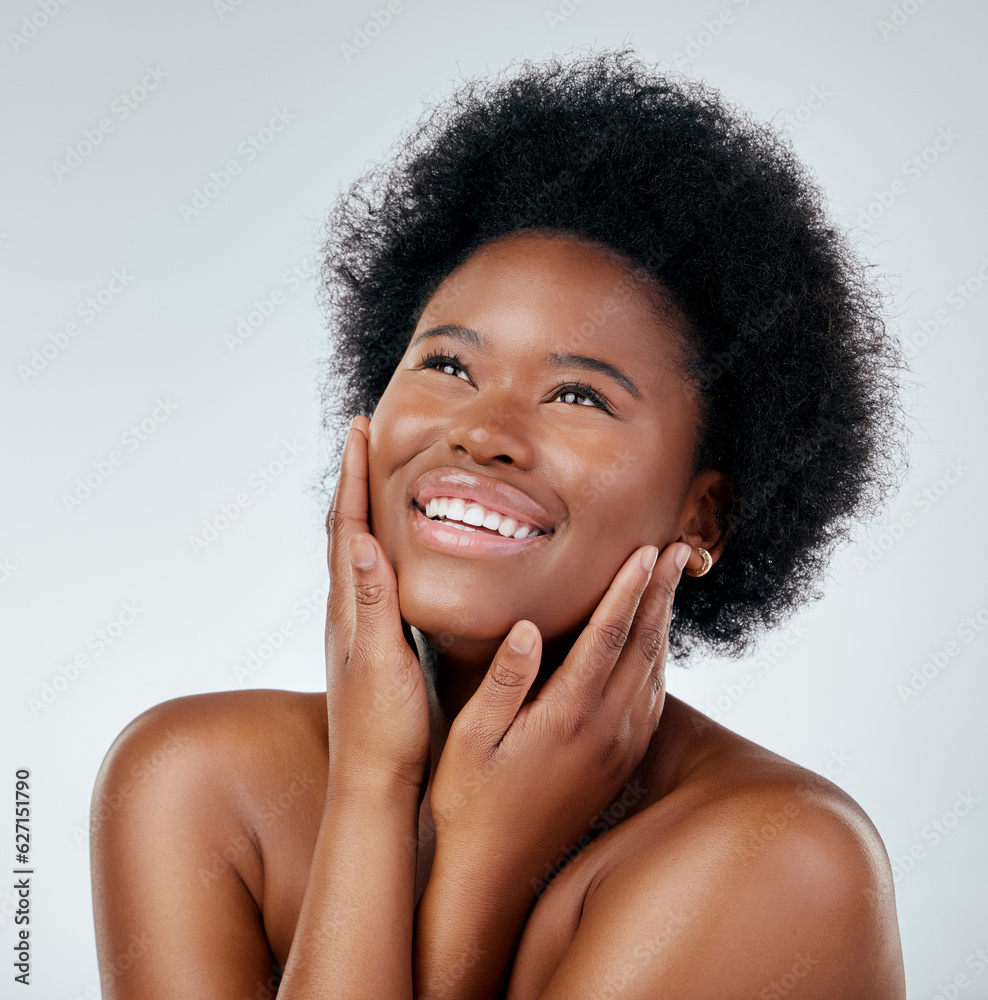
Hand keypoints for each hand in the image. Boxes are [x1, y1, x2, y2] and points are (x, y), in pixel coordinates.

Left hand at [324, 415, 430, 794]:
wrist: (375, 784)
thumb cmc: (384, 730)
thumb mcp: (382, 662)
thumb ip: (374, 604)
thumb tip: (360, 540)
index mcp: (350, 609)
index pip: (345, 526)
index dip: (353, 476)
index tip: (359, 429)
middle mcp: (346, 612)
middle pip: (342, 530)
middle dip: (352, 480)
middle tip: (363, 439)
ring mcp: (356, 628)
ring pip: (353, 554)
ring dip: (360, 509)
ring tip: (374, 480)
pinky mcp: (371, 644)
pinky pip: (367, 579)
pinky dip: (373, 546)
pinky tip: (388, 554)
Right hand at [427, 540, 690, 885]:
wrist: (496, 872)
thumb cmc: (472, 801)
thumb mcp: (472, 737)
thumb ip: (505, 680)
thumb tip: (529, 626)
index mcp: (569, 715)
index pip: (609, 636)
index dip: (630, 588)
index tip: (648, 551)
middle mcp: (606, 729)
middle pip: (645, 646)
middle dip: (663, 593)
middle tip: (680, 549)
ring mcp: (620, 748)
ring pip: (656, 670)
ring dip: (666, 622)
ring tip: (673, 583)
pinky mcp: (621, 763)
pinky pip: (654, 700)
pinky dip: (660, 661)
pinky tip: (656, 644)